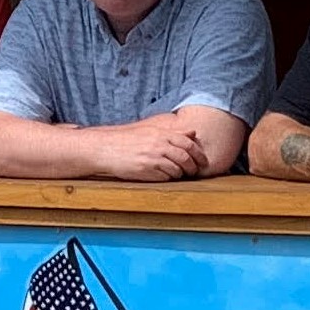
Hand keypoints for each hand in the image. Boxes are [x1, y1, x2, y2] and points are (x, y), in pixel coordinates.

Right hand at [90, 116, 205, 181]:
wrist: (106, 148)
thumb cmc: (128, 141)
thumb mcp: (151, 131)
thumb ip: (173, 132)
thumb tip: (193, 132)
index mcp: (161, 134)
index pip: (188, 143)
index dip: (199, 154)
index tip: (203, 161)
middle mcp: (159, 145)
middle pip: (186, 158)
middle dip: (193, 167)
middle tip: (194, 172)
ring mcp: (153, 158)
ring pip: (177, 170)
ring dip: (180, 174)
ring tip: (178, 175)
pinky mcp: (146, 170)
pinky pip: (165, 178)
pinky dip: (168, 179)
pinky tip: (164, 176)